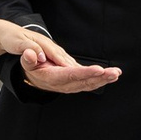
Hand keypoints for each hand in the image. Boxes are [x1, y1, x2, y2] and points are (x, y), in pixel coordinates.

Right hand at [5, 26, 120, 93]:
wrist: (28, 69)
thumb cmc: (28, 59)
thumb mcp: (24, 55)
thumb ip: (28, 55)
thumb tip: (32, 54)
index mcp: (49, 77)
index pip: (69, 76)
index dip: (84, 73)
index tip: (98, 70)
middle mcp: (60, 83)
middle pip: (81, 82)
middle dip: (99, 78)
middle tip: (114, 73)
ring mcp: (67, 84)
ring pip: (87, 84)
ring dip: (102, 80)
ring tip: (116, 74)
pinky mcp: (72, 82)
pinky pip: (86, 83)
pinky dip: (99, 80)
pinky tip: (110, 76)